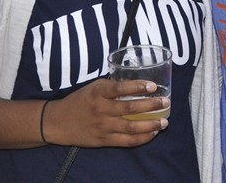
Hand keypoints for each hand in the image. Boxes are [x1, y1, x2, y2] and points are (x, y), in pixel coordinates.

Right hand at [43, 79, 167, 147]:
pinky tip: (152, 133)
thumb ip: (112, 87)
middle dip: (151, 105)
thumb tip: (135, 84)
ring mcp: (103, 126)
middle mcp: (102, 109)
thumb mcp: (93, 88)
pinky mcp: (104, 140)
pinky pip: (127, 141)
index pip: (120, 88)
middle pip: (130, 108)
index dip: (137, 86)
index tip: (152, 85)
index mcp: (98, 93)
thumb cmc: (80, 101)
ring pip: (131, 127)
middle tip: (166, 102)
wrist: (59, 122)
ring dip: (151, 124)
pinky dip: (142, 137)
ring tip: (164, 121)